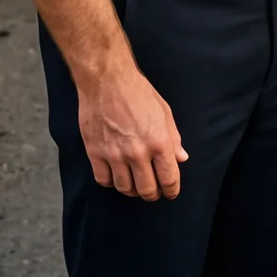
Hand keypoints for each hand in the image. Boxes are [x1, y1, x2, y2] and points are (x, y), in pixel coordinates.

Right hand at [78, 62, 187, 200]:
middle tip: (154, 192)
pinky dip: (112, 182)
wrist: (107, 82)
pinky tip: (117, 176)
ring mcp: (114, 155)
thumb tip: (181, 158)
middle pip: (146, 189)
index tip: (171, 193)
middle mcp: (137, 152)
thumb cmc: (139, 92)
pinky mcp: (95, 154)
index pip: (168, 177)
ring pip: (125, 188)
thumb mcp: (164, 112)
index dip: (171, 190)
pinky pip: (104, 180)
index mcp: (158, 141)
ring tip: (136, 185)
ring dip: (132, 190)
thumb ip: (173, 138)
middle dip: (153, 194)